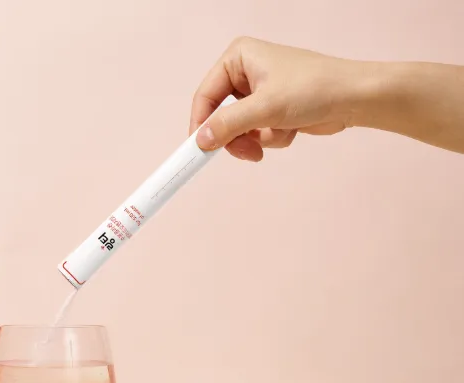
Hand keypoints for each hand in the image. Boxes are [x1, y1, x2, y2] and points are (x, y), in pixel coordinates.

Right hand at [189, 37, 367, 160]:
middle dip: (234, 136)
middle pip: (219, 115)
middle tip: (244, 153)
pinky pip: (257, 132)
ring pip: (238, 128)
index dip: (200, 124)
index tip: (197, 150)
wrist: (356, 98)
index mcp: (238, 58)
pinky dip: (271, 137)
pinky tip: (291, 130)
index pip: (205, 95)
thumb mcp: (264, 108)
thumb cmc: (315, 89)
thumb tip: (199, 141)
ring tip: (274, 139)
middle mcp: (246, 72)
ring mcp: (259, 91)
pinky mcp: (273, 108)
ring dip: (254, 139)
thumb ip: (228, 125)